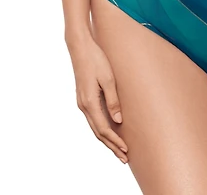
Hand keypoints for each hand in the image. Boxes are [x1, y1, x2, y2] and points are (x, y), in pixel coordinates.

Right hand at [68, 35, 129, 163]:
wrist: (80, 48)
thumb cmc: (96, 60)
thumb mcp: (108, 79)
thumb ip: (113, 101)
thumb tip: (118, 121)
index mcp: (89, 102)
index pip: (104, 129)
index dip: (115, 141)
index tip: (126, 150)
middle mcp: (84, 106)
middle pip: (98, 133)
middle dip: (111, 146)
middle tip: (124, 158)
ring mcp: (82, 103)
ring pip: (95, 127)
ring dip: (106, 140)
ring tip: (118, 150)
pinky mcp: (84, 98)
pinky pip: (93, 119)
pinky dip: (101, 130)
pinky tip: (109, 132)